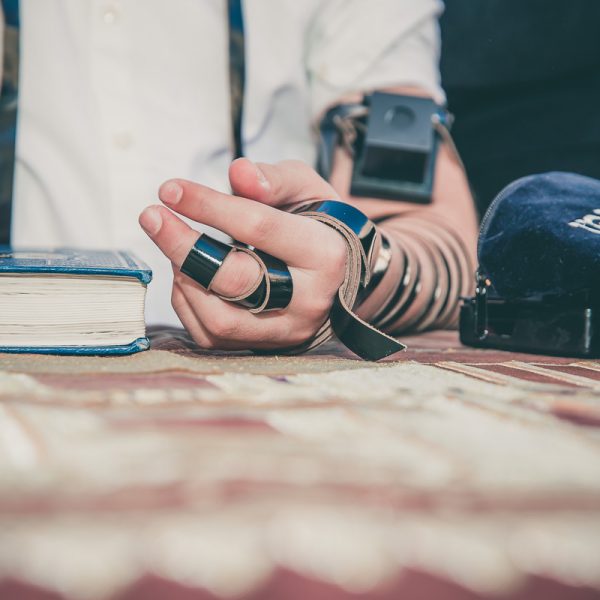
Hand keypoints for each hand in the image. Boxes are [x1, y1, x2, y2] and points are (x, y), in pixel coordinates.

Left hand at [139, 159, 347, 349]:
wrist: (336, 276)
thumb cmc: (316, 226)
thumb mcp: (306, 189)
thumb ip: (273, 179)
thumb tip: (237, 173)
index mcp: (324, 255)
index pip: (259, 228)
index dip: (208, 206)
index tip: (170, 190)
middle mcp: (308, 301)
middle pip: (235, 281)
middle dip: (184, 247)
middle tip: (152, 217)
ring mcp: (285, 330)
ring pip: (219, 319)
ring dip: (184, 278)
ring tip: (174, 247)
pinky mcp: (264, 346)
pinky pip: (212, 336)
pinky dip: (187, 302)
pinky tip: (186, 274)